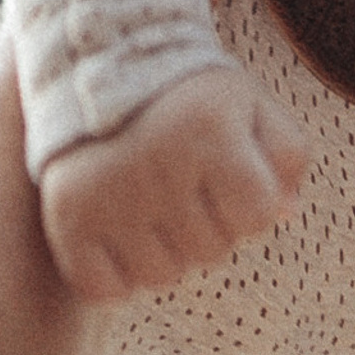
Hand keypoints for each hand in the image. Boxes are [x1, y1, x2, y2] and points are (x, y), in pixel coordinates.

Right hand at [39, 61, 309, 301]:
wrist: (101, 65)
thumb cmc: (190, 97)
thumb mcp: (251, 104)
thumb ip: (287, 153)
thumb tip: (286, 212)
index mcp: (208, 130)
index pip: (257, 216)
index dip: (250, 202)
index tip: (229, 172)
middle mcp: (157, 162)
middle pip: (212, 251)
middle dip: (209, 224)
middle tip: (187, 183)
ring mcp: (108, 193)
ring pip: (162, 276)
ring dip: (166, 250)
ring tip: (155, 204)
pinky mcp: (67, 215)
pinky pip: (104, 289)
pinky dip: (116, 275)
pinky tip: (120, 231)